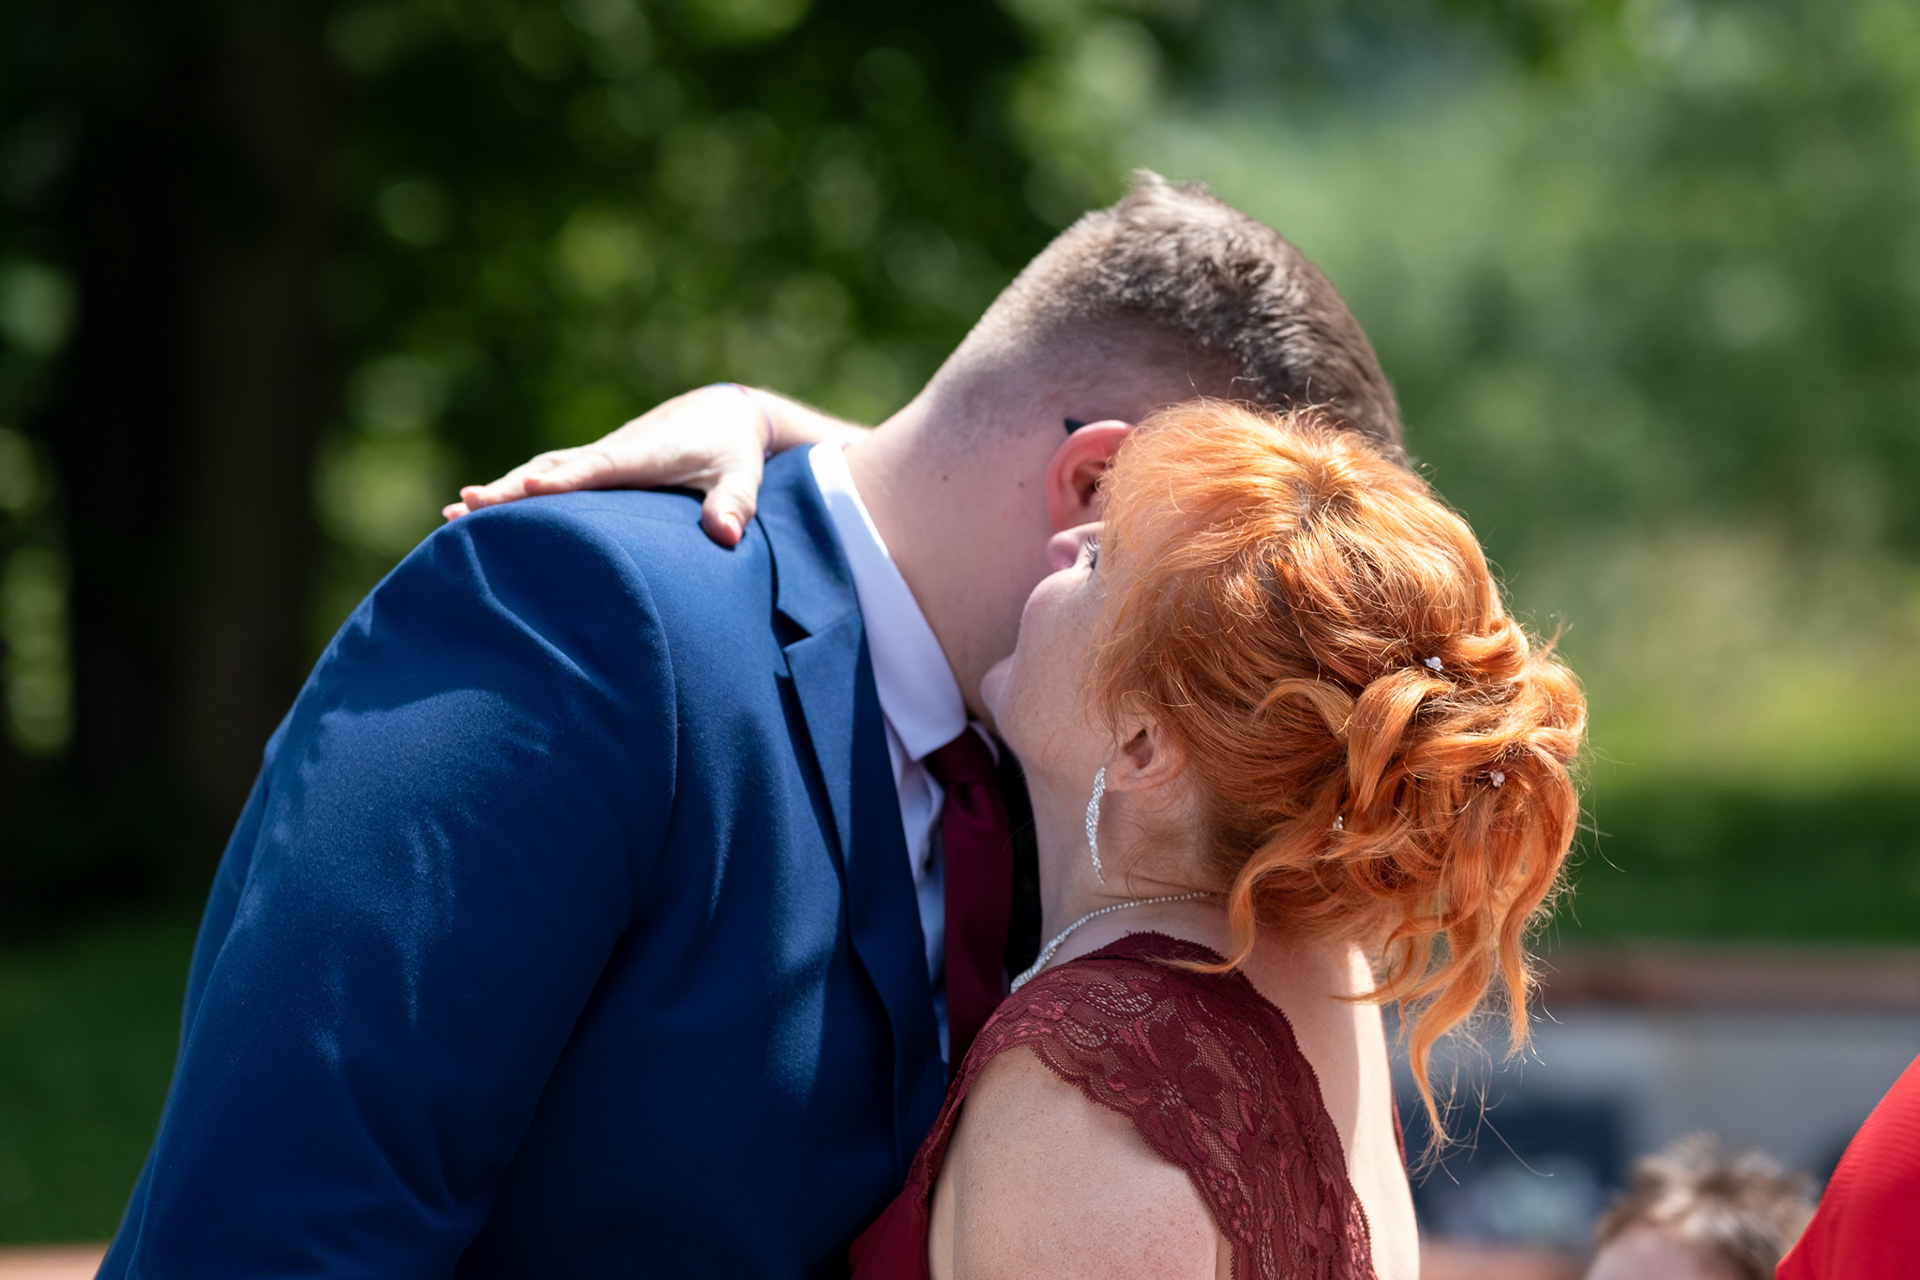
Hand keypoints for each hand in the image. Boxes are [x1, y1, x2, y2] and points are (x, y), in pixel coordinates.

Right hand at [443, 384, 775, 546]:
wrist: (722, 413)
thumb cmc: (733, 449)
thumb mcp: (743, 475)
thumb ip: (736, 504)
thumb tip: (727, 536)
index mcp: (643, 454)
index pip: (597, 468)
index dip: (562, 482)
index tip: (525, 493)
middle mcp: (612, 452)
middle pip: (552, 470)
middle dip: (510, 489)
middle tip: (465, 507)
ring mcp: (599, 458)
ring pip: (542, 471)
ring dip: (502, 490)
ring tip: (454, 514)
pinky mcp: (595, 466)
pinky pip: (548, 476)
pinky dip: (514, 490)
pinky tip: (479, 510)